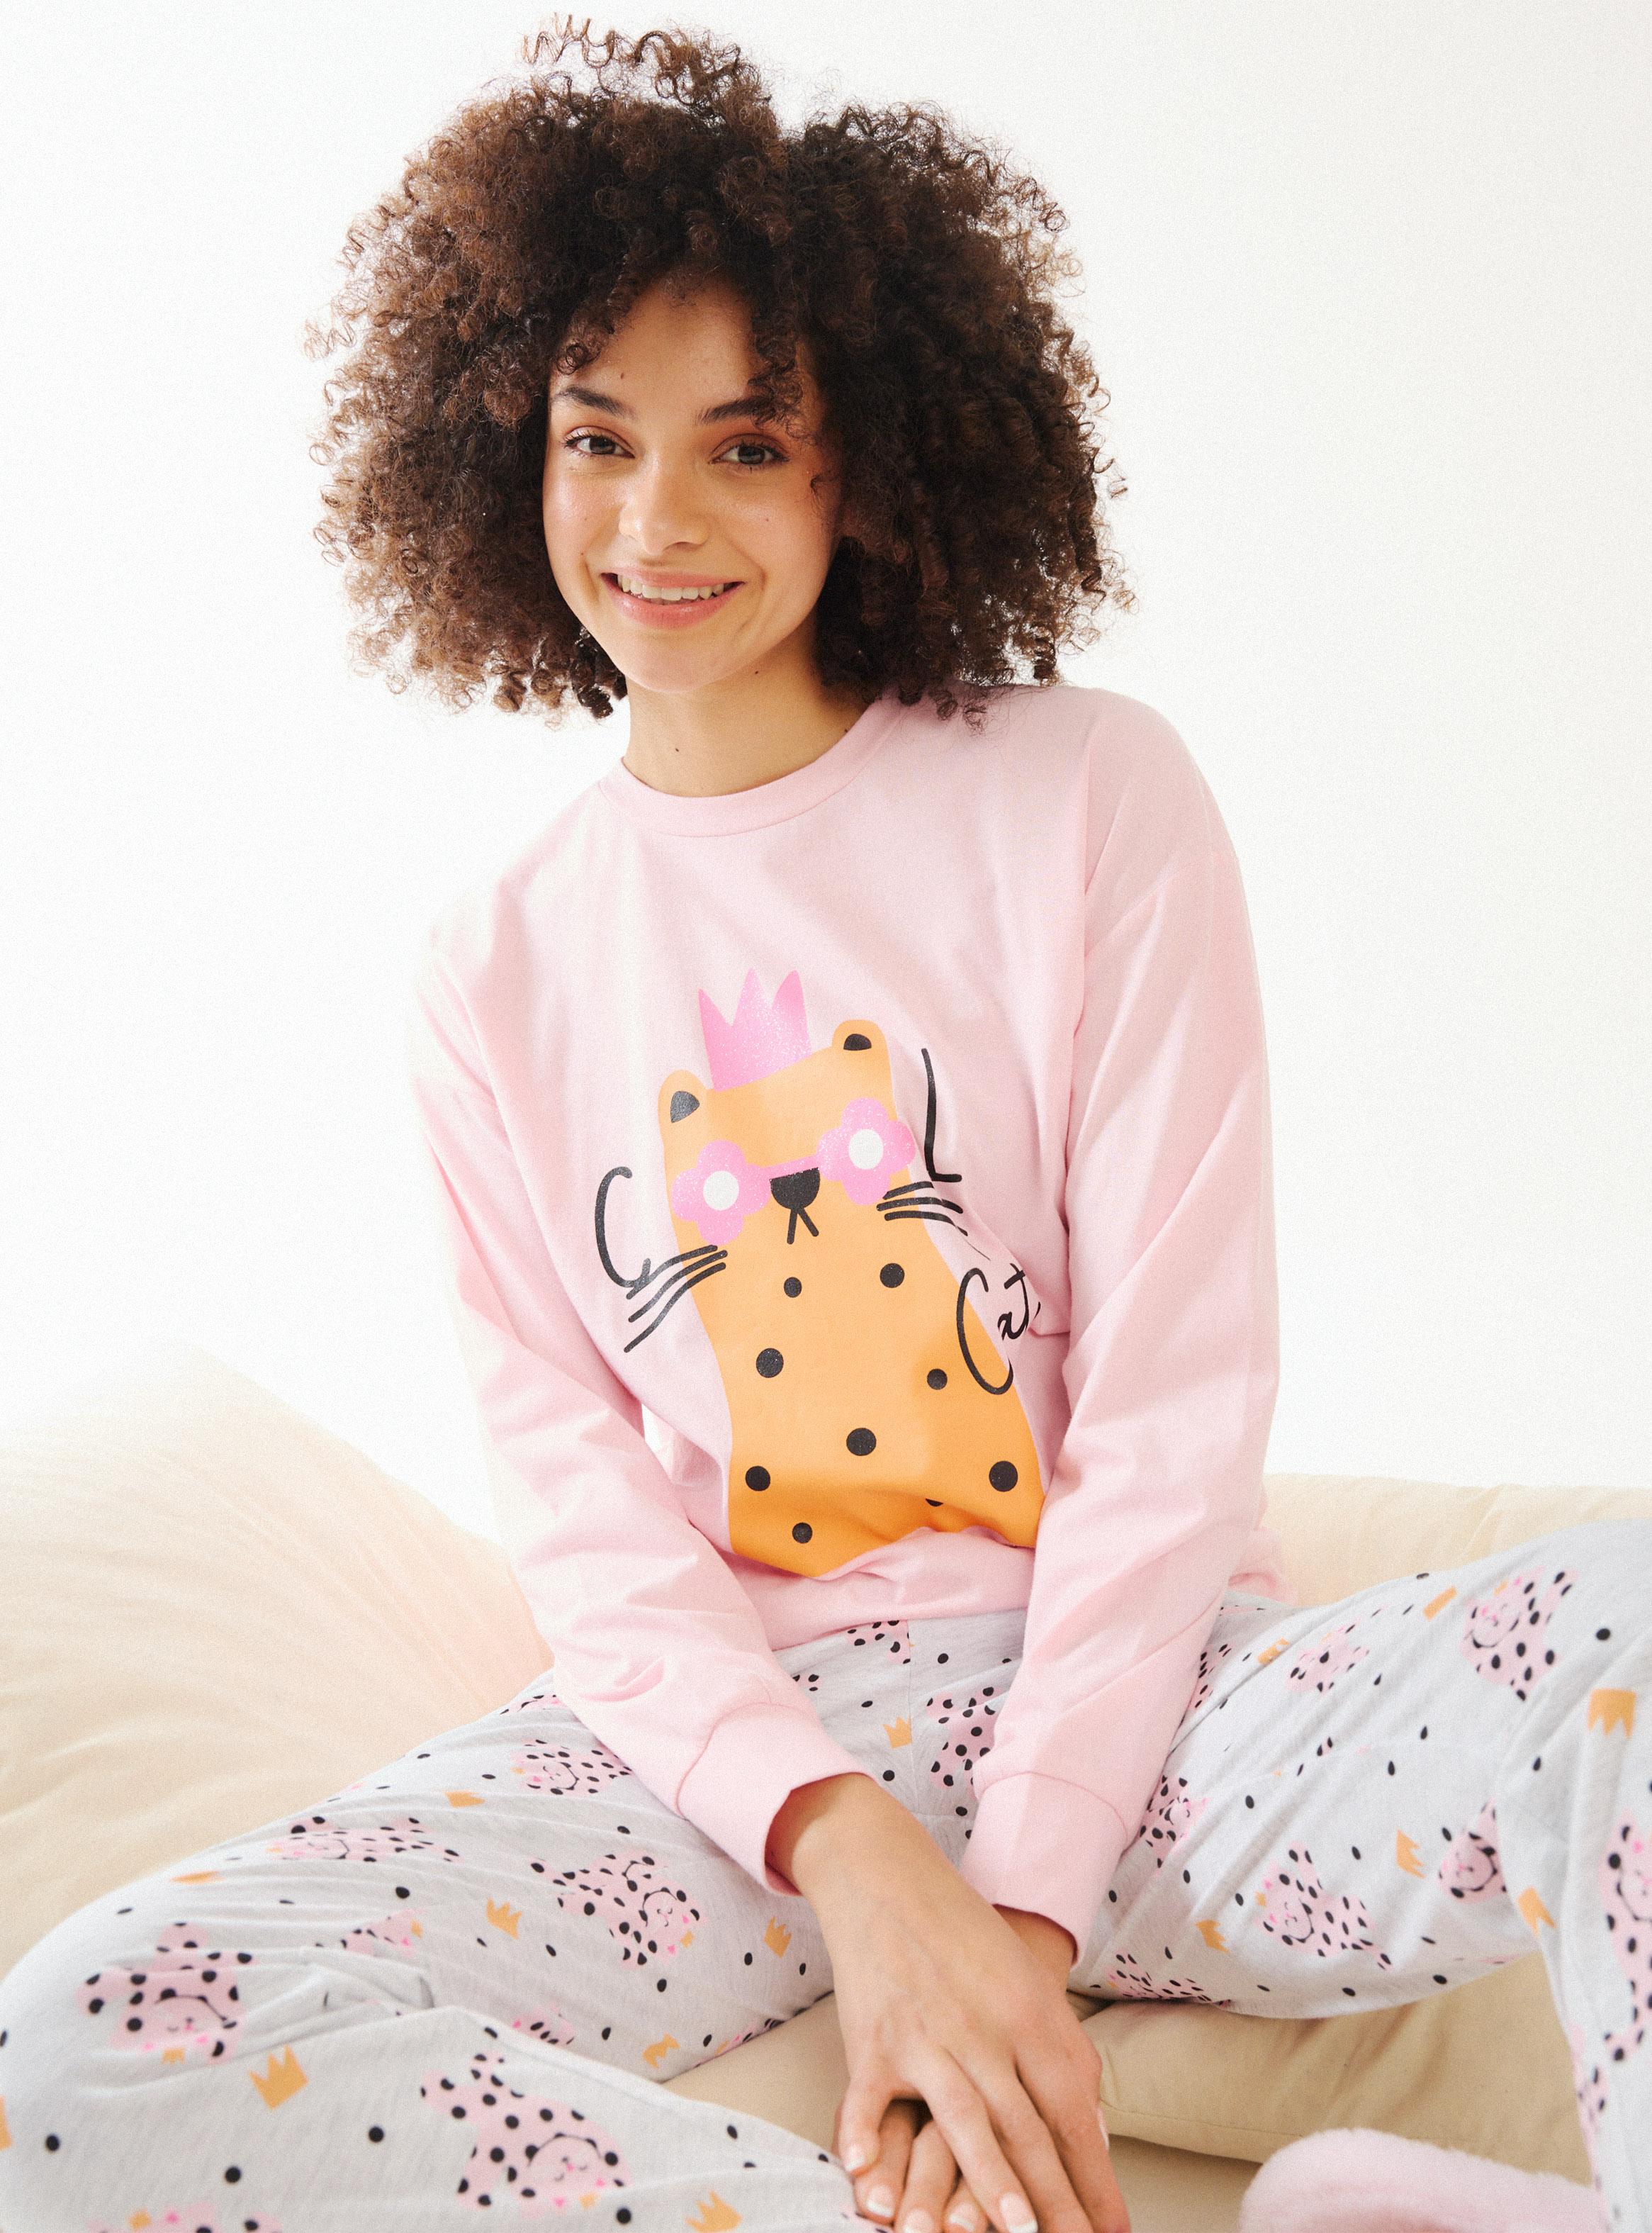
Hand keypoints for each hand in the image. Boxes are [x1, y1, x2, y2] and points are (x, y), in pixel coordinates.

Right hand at [769, 1777, 1128, 2232]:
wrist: (890, 1875)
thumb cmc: (966, 1936)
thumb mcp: (1029, 1984)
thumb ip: (1062, 2056)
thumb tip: (1091, 2135)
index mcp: (1032, 2017)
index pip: (1071, 2112)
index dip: (1094, 2177)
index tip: (1112, 2231)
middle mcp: (986, 2031)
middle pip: (1027, 2128)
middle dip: (1056, 2200)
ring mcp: (927, 2036)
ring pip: (964, 2117)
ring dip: (991, 2178)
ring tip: (1015, 2230)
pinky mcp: (872, 2039)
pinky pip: (870, 2097)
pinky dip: (865, 2135)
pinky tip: (866, 2174)